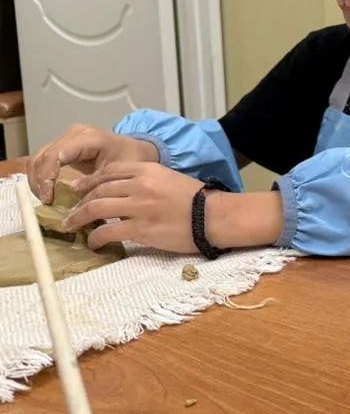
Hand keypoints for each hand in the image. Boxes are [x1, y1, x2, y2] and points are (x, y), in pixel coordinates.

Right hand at [27, 124, 157, 203]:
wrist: (137, 149)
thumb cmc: (131, 159)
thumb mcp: (119, 174)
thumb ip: (98, 186)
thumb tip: (76, 207)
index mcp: (89, 138)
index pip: (56, 155)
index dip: (46, 177)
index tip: (48, 198)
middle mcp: (74, 134)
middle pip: (42, 156)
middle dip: (38, 181)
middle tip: (45, 202)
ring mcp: (67, 138)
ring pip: (38, 158)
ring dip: (37, 180)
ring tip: (45, 199)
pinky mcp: (63, 146)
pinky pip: (43, 160)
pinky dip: (40, 177)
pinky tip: (46, 192)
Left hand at [64, 162, 205, 253]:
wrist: (214, 216)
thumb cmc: (196, 199)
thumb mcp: (169, 178)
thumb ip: (146, 180)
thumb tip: (123, 190)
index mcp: (148, 170)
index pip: (108, 171)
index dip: (88, 181)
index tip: (78, 189)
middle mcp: (140, 185)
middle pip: (98, 190)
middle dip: (80, 201)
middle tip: (72, 212)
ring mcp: (139, 207)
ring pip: (96, 209)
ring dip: (79, 218)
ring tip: (72, 226)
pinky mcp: (141, 229)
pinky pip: (108, 232)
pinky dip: (96, 238)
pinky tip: (94, 243)